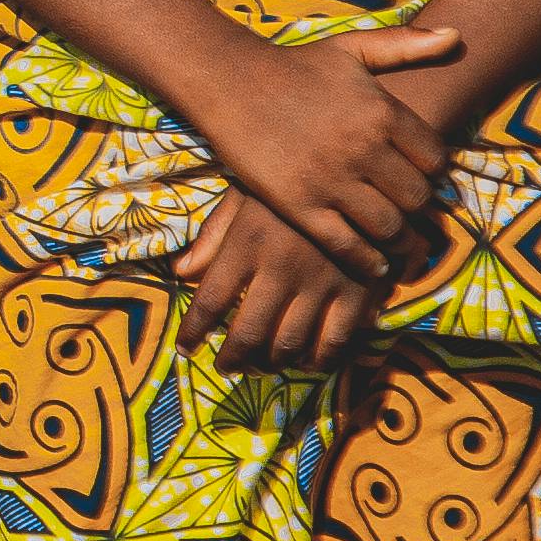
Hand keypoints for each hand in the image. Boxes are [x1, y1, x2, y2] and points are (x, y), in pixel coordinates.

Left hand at [176, 189, 387, 368]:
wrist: (361, 173)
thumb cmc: (292, 182)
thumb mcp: (244, 195)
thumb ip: (213, 236)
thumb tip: (180, 272)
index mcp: (248, 242)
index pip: (209, 302)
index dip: (193, 333)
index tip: (186, 349)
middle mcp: (282, 268)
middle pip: (248, 334)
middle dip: (232, 359)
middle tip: (227, 367)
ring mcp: (322, 283)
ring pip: (288, 345)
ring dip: (269, 365)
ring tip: (260, 366)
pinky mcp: (358, 291)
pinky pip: (335, 341)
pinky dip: (317, 360)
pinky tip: (305, 360)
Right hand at [184, 28, 460, 274]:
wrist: (228, 81)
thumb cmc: (293, 65)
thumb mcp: (351, 48)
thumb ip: (406, 45)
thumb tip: (457, 35)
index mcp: (381, 111)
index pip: (435, 160)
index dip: (436, 175)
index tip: (427, 181)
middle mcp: (362, 147)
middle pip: (417, 198)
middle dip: (420, 210)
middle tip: (414, 215)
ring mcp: (330, 179)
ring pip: (388, 226)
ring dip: (400, 240)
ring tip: (400, 242)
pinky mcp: (300, 206)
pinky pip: (348, 245)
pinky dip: (368, 261)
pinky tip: (375, 264)